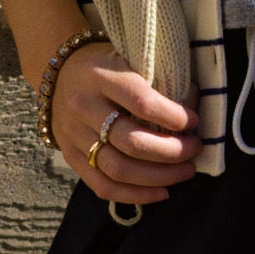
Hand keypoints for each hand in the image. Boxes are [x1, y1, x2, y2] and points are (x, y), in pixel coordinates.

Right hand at [52, 44, 199, 204]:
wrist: (59, 74)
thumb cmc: (107, 65)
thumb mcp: (128, 58)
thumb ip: (158, 80)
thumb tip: (193, 107)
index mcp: (100, 76)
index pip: (141, 102)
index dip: (173, 117)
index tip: (194, 121)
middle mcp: (82, 106)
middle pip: (132, 142)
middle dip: (172, 151)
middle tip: (194, 148)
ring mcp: (73, 135)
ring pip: (119, 170)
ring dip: (159, 176)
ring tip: (185, 171)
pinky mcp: (70, 157)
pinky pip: (103, 186)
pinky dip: (136, 195)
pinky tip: (162, 192)